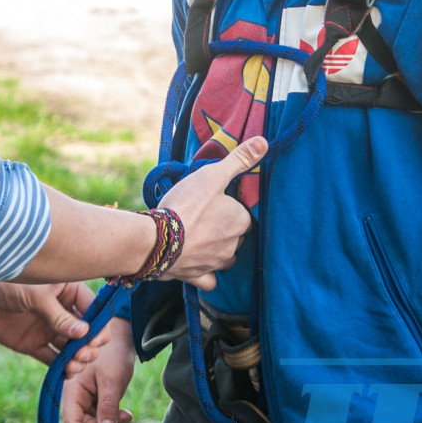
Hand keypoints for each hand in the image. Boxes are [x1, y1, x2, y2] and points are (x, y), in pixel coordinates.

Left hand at [0, 280, 108, 373]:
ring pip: (72, 348)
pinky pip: (52, 359)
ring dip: (78, 358)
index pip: (93, 309)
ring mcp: (48, 328)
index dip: (99, 325)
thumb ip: (59, 316)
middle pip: (86, 332)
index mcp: (67, 291)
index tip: (97, 339)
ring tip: (74, 365)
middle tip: (84, 353)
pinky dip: (61, 367)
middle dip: (89, 345)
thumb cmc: (6, 283)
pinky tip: (65, 372)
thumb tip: (85, 333)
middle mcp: (62, 311)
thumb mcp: (35, 296)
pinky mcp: (33, 344)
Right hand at [62, 319, 136, 422]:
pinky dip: (113, 421)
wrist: (122, 334)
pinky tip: (127, 416)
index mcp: (71, 390)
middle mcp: (75, 396)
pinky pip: (101, 417)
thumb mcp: (112, 380)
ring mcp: (85, 398)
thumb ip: (108, 406)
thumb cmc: (113, 352)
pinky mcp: (96, 398)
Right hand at [155, 135, 266, 290]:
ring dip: (217, 249)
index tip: (213, 201)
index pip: (243, 213)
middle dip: (223, 228)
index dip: (229, 207)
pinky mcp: (198, 277)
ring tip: (198, 236)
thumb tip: (264, 142)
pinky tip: (197, 264)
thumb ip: (238, 160)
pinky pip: (209, 280)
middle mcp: (233, 246)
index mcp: (240, 222)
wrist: (157, 240)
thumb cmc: (186, 205)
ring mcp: (216, 263)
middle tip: (203, 215)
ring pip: (224, 257)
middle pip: (235, 235)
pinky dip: (206, 274)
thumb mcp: (212, 175)